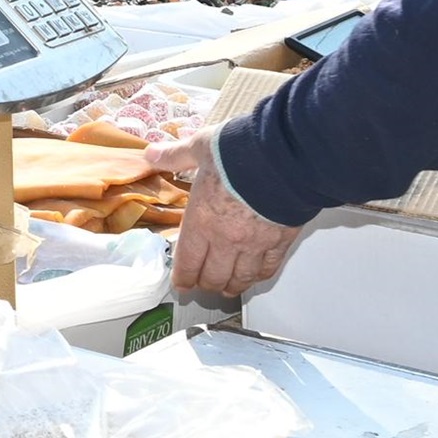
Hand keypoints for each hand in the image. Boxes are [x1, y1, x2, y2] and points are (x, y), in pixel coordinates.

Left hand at [171, 134, 308, 303]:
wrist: (285, 158)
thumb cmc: (240, 153)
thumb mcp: (201, 148)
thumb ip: (176, 155)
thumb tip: (152, 154)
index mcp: (201, 220)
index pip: (187, 261)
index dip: (182, 277)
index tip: (181, 284)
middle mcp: (226, 239)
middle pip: (213, 276)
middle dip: (205, 284)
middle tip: (202, 285)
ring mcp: (254, 244)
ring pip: (240, 278)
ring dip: (231, 286)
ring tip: (226, 288)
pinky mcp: (280, 243)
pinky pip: (267, 269)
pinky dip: (258, 276)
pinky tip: (254, 276)